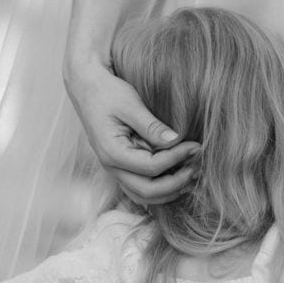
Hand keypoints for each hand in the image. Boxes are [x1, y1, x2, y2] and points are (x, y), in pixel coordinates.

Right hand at [64, 59, 199, 204]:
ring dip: (169, 191)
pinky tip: (178, 177)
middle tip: (197, 166)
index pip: (151, 167)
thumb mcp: (130, 104)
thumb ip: (151, 126)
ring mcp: (115, 169)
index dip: (177, 158)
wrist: (87, 87)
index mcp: (112, 152)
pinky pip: (141, 188)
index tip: (195, 145)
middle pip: (147, 191)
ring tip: (191, 176)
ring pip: (143, 196)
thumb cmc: (106, 91)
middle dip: (176, 183)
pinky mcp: (121, 167)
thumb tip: (176, 140)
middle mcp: (111, 167)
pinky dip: (160, 189)